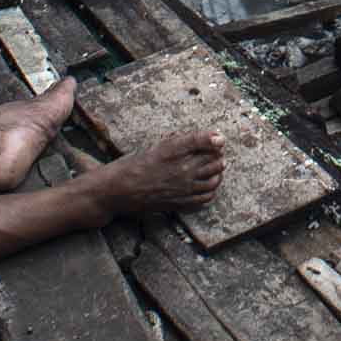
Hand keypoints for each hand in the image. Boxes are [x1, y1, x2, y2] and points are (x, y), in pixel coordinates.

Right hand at [94, 131, 224, 215]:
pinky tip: (207, 185)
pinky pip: (205, 197)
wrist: (120, 190)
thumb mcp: (157, 146)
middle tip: (217, 153)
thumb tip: (204, 138)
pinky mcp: (181, 202)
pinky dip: (211, 190)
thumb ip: (180, 142)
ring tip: (217, 168)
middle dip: (218, 155)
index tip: (220, 139)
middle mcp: (182, 169)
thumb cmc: (135, 165)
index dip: (216, 139)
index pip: (203, 141)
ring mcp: (183, 188)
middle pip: (214, 161)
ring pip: (214, 180)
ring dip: (218, 172)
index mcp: (173, 151)